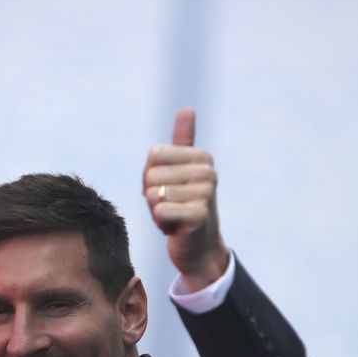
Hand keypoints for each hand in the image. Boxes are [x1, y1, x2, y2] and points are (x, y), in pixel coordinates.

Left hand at [143, 107, 228, 291]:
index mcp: (201, 157)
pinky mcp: (198, 214)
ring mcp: (205, 192)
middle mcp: (207, 172)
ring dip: (156, 211)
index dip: (151, 176)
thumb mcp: (179, 172)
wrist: (198, 248)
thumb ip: (182, 142)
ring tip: (174, 217)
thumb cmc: (182, 208)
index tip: (168, 189)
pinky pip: (159, 210)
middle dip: (152, 196)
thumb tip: (187, 108)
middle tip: (170, 207)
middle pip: (151, 175)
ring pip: (153, 194)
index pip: (154, 155)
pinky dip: (160, 223)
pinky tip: (175, 227)